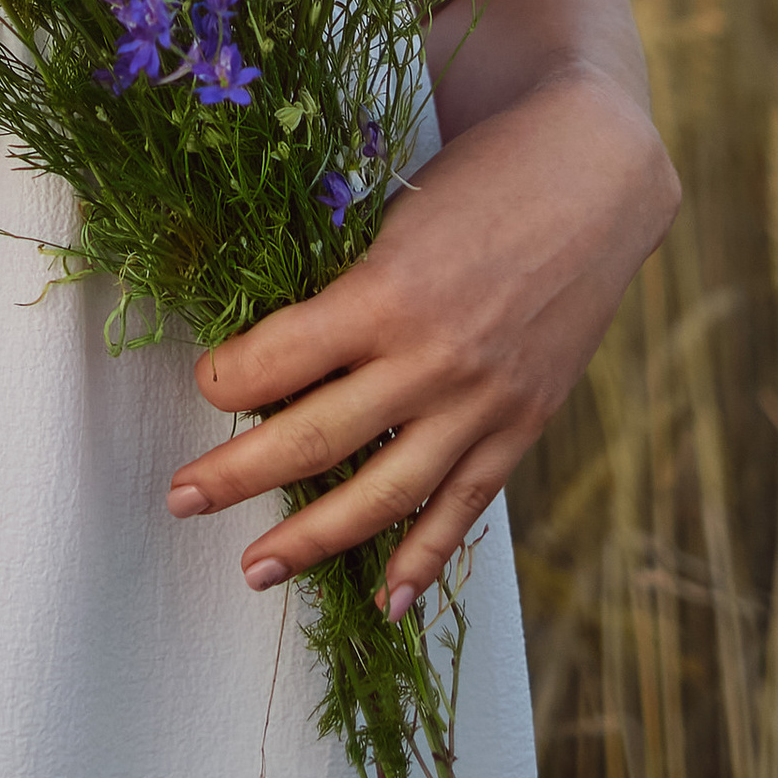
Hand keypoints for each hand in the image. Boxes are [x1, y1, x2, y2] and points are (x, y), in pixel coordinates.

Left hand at [166, 61, 677, 614]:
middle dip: (236, 473)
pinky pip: (464, 506)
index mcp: (387, 292)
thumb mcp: (395, 220)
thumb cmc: (481, 177)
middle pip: (314, 437)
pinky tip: (385, 602)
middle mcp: (433, 360)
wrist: (596, 176)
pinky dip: (425, 559)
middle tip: (180, 498)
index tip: (204, 385)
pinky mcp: (523, 426)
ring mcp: (482, 403)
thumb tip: (278, 358)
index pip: (279, 359)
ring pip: (384, 492)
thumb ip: (347, 291)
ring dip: (313, 538)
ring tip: (255, 569)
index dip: (226, 380)